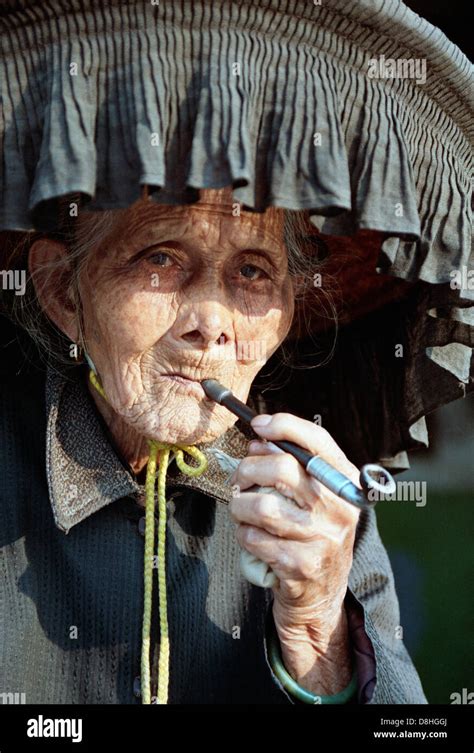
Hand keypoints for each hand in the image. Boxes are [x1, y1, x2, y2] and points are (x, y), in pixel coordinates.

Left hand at [228, 412, 360, 692]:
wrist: (322, 596)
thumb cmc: (313, 535)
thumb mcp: (316, 497)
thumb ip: (292, 466)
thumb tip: (257, 441)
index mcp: (345, 484)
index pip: (318, 441)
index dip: (284, 426)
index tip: (258, 425)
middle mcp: (340, 508)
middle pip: (282, 468)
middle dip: (248, 469)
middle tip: (240, 478)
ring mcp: (322, 538)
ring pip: (261, 505)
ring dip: (240, 506)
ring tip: (242, 510)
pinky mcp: (301, 565)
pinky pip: (254, 537)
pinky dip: (244, 534)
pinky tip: (252, 536)